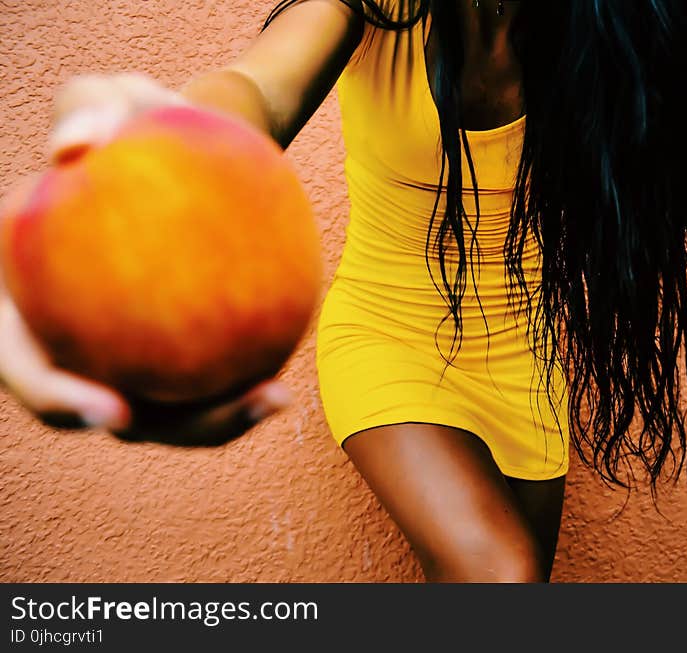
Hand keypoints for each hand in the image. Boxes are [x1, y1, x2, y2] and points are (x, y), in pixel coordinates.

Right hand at [0, 72, 291, 444]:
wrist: (185, 154)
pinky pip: (212, 380)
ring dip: (221, 421)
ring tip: (275, 397)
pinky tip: (288, 379)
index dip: (55, 398)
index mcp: (26, 297)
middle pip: (106, 411)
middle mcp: (73, 339)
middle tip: (224, 414)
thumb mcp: (109, 96)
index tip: (110, 409)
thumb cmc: (137, 126)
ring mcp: (129, 355)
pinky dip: (245, 384)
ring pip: (170, 412)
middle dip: (162, 429)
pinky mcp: (180, 355)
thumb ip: (86, 106)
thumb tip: (74, 145)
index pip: (23, 361)